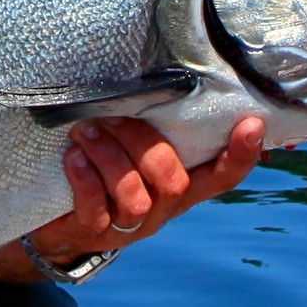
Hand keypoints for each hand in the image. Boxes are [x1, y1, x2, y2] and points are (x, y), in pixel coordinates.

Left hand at [0, 115, 263, 282]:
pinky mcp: (93, 233)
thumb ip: (153, 128)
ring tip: (85, 131)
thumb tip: (161, 73)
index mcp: (179, 188)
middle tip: (111, 117)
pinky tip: (73, 157)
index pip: (221, 177)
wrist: (56, 225)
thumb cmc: (101, 174)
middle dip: (143, 144)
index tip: (250, 122)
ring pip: (135, 196)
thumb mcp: (132, 153)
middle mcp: (161, 209)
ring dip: (110, 157)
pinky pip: (95, 209)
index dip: (240, 155)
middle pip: (173, 181)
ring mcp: (129, 226)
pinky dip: (85, 178)